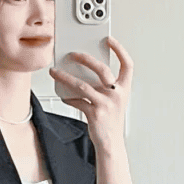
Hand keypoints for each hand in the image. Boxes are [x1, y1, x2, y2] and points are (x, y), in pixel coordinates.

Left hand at [48, 34, 131, 150]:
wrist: (111, 144)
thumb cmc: (111, 121)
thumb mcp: (114, 101)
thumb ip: (104, 86)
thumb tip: (84, 72)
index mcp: (124, 89)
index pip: (127, 65)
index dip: (120, 50)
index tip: (109, 40)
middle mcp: (117, 94)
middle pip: (101, 69)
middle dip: (85, 58)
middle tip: (73, 54)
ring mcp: (106, 104)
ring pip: (82, 85)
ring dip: (66, 77)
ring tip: (55, 72)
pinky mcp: (94, 114)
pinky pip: (77, 101)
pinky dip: (67, 97)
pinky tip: (62, 94)